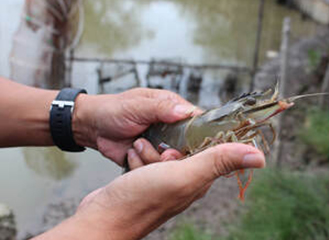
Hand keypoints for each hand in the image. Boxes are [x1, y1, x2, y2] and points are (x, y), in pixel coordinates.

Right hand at [36, 143, 264, 239]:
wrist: (104, 216)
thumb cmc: (142, 198)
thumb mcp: (185, 174)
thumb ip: (219, 162)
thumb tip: (259, 157)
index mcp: (200, 180)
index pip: (210, 149)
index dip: (195, 139)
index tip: (177, 141)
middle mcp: (185, 182)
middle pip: (183, 149)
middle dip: (165, 145)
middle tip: (154, 151)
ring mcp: (165, 182)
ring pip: (162, 152)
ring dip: (149, 149)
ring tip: (139, 155)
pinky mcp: (147, 181)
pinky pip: (147, 160)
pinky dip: (139, 157)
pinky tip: (132, 160)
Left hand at [72, 88, 196, 164]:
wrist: (90, 128)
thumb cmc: (111, 110)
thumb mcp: (136, 106)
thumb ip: (161, 109)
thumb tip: (185, 111)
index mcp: (170, 108)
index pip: (195, 120)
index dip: (199, 133)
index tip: (193, 144)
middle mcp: (169, 126)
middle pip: (188, 144)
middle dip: (177, 152)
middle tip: (164, 153)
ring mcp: (160, 143)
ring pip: (173, 159)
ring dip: (157, 158)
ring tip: (139, 147)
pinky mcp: (150, 157)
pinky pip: (157, 168)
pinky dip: (147, 165)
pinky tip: (134, 155)